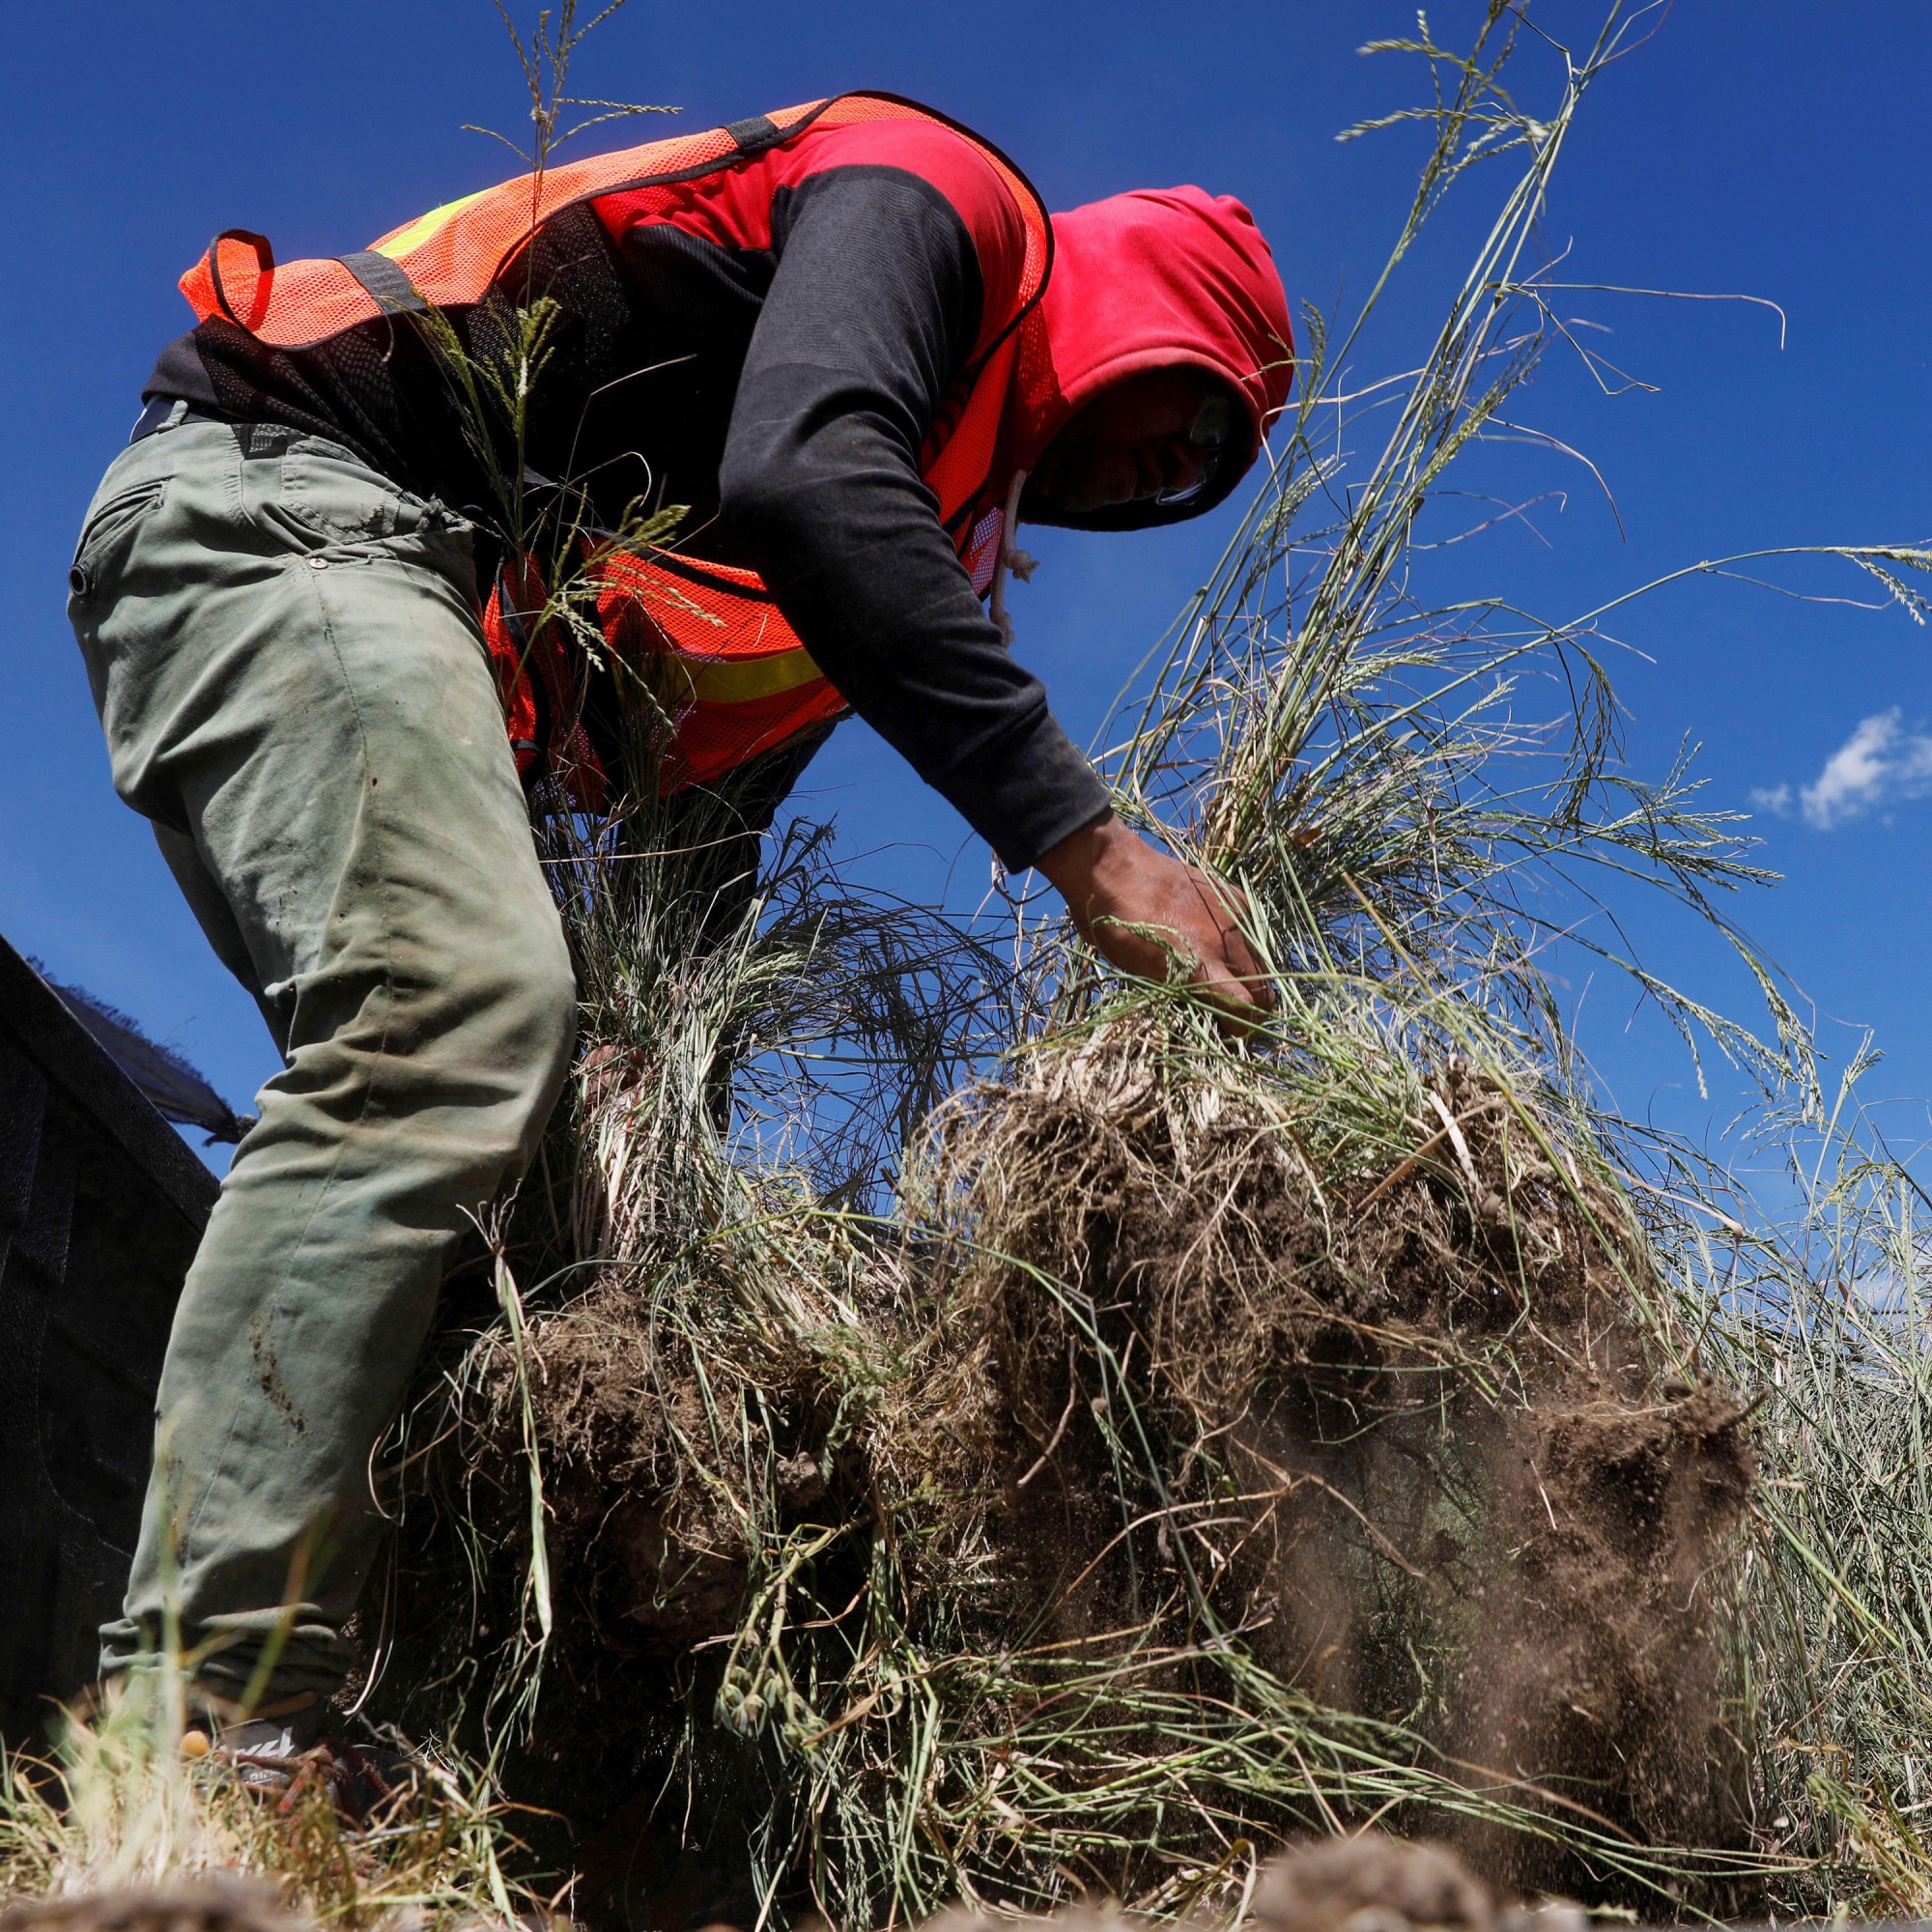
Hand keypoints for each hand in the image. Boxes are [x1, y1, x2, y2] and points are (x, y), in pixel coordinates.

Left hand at [1035, 811, 1273, 1028]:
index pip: (1246, 1012)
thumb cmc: (1115, 927)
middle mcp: (1225, 944)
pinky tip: (1221, 946)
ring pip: (1265, 964)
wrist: (1113, 869)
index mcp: (1198, 967)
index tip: (1228, 1033)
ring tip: (1226, 980)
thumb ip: (1182, 994)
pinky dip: (1246, 948)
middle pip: (1265, 992)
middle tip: (1231, 1013)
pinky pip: (1255, 933)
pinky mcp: (1236, 897)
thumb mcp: (1141, 974)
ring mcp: (1235, 918)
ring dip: (1252, 980)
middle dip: (1253, 1010)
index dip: (1241, 1030)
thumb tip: (1206, 1014)